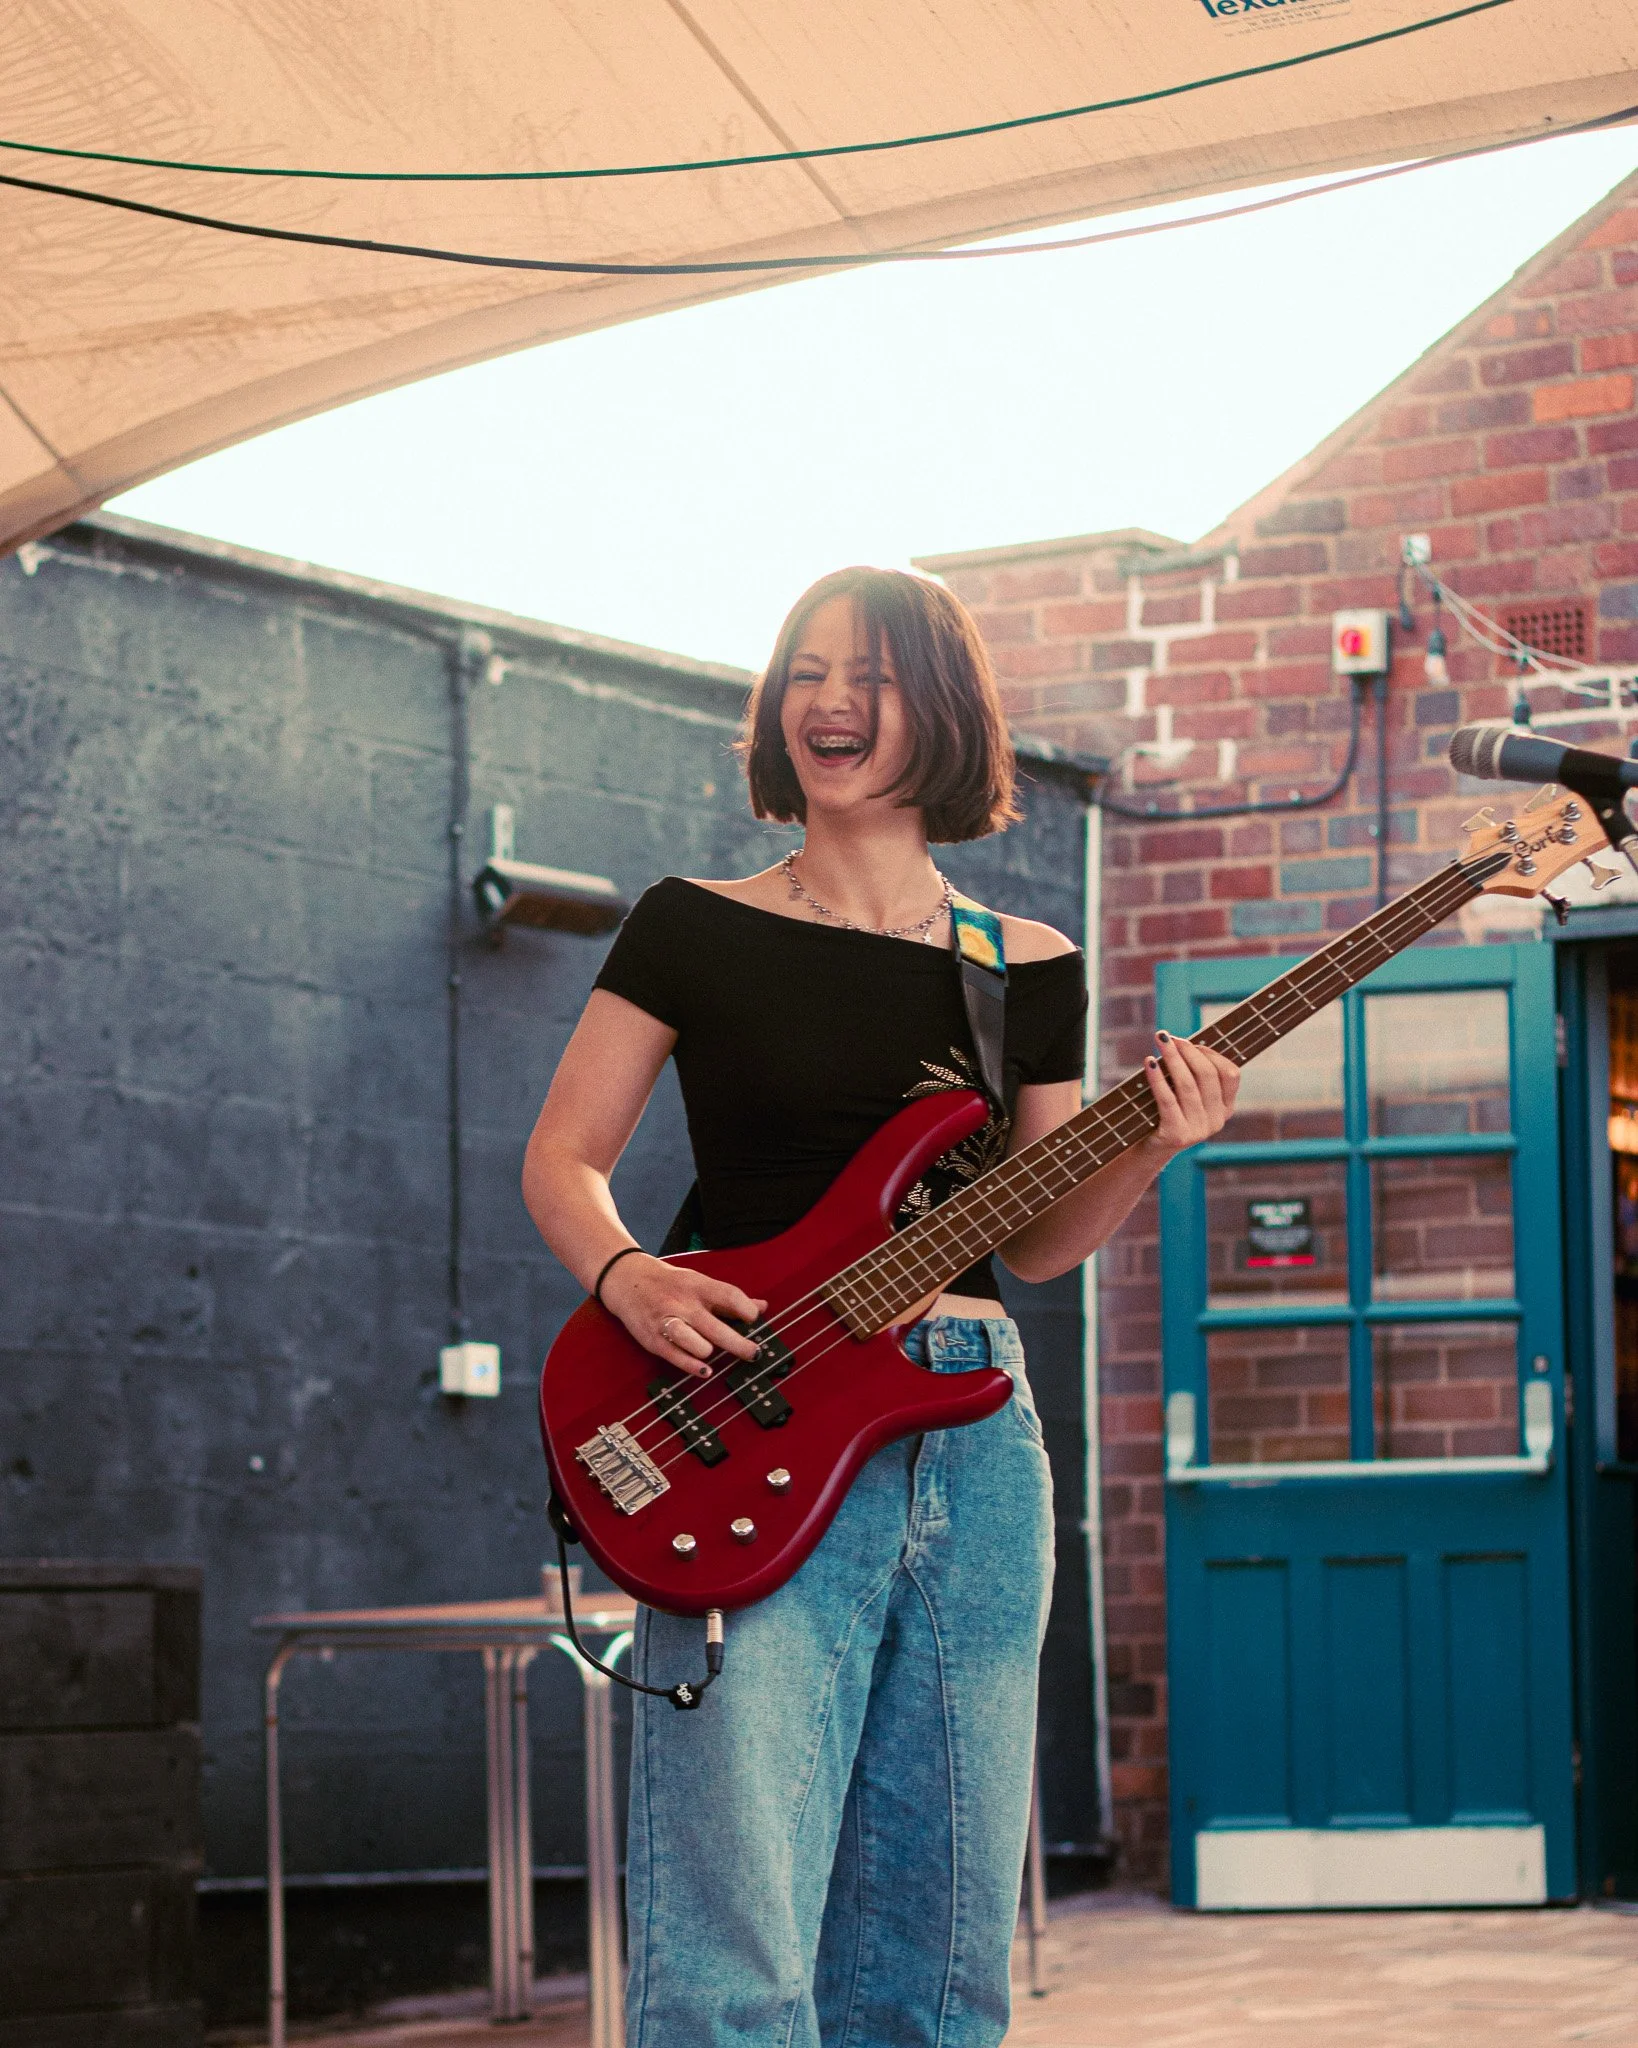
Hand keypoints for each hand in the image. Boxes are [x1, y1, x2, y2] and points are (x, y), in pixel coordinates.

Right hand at [599, 1252, 765, 1379]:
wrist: (628, 1280)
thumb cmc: (670, 1283)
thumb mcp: (699, 1282)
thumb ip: (730, 1298)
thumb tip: (762, 1306)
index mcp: (698, 1286)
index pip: (729, 1296)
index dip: (747, 1310)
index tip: (755, 1320)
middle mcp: (683, 1303)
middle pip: (715, 1327)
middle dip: (739, 1344)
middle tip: (754, 1353)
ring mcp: (667, 1322)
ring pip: (693, 1342)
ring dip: (710, 1352)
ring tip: (719, 1355)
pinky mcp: (654, 1339)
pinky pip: (675, 1356)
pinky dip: (692, 1366)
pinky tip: (705, 1371)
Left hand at [1141, 1031, 1239, 1158]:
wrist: (1149, 1151)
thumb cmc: (1166, 1114)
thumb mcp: (1187, 1097)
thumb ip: (1193, 1075)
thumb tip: (1183, 1041)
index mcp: (1225, 1109)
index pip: (1230, 1074)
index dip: (1211, 1053)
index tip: (1190, 1043)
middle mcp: (1217, 1121)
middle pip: (1207, 1075)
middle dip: (1188, 1051)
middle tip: (1168, 1037)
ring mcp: (1199, 1130)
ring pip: (1187, 1085)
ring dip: (1172, 1058)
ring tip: (1159, 1041)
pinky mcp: (1178, 1135)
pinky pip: (1167, 1099)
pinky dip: (1157, 1078)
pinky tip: (1149, 1062)